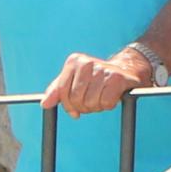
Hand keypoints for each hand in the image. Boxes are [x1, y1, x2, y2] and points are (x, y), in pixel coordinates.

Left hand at [42, 42, 160, 120]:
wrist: (126, 71)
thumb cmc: (97, 79)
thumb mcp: (75, 81)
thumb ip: (57, 91)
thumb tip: (44, 104)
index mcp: (74, 62)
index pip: (62, 92)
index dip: (68, 106)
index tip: (74, 110)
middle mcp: (87, 62)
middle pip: (76, 99)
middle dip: (84, 107)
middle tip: (92, 102)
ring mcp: (102, 69)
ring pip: (91, 102)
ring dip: (97, 106)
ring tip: (102, 98)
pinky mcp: (116, 78)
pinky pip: (106, 102)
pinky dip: (108, 105)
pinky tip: (112, 97)